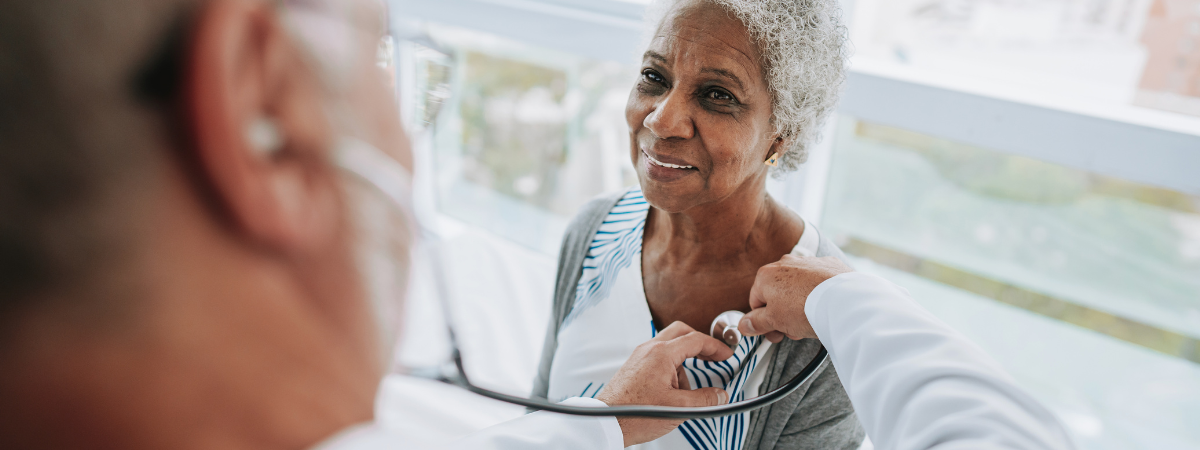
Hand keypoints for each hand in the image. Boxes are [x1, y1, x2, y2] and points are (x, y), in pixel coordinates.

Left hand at [596, 321, 733, 446]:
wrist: (608, 422)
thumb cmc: (634, 414)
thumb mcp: (678, 409)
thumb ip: (704, 400)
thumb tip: (719, 395)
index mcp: (661, 354)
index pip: (696, 339)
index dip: (716, 347)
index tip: (726, 354)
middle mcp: (649, 350)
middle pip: (681, 332)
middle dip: (700, 343)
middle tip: (713, 356)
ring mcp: (640, 356)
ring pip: (669, 346)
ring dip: (684, 360)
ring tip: (686, 390)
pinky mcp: (634, 366)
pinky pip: (659, 358)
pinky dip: (671, 367)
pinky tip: (672, 391)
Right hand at [739, 255, 852, 342]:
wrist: (843, 300)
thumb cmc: (805, 308)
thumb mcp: (774, 321)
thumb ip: (755, 322)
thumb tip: (744, 324)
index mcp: (766, 275)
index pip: (756, 301)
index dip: (763, 321)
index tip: (773, 332)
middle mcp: (785, 263)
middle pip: (777, 294)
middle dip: (782, 314)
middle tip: (792, 331)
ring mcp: (808, 262)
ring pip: (797, 288)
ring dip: (799, 306)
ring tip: (810, 322)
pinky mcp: (828, 265)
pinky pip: (817, 282)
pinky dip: (817, 294)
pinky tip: (823, 308)